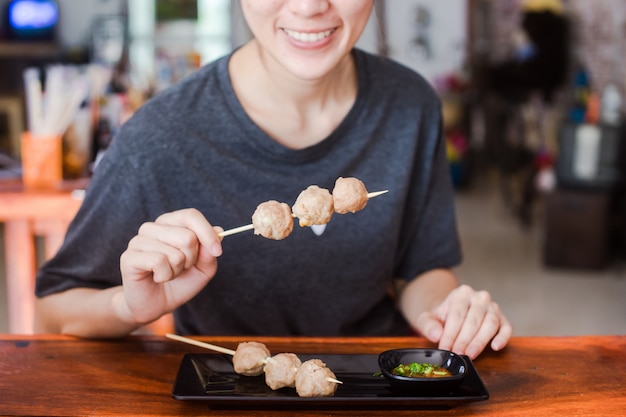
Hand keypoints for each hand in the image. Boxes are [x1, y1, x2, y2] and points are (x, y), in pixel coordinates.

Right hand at [118, 208, 222, 324]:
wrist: (156, 305)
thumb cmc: (179, 283)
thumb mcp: (203, 269)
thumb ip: (210, 251)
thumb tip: (218, 232)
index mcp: (170, 223)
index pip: (190, 215)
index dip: (207, 232)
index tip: (217, 251)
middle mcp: (152, 228)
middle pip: (187, 236)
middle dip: (191, 259)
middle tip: (181, 268)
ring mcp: (138, 241)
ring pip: (174, 252)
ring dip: (177, 270)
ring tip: (168, 273)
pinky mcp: (129, 257)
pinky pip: (158, 262)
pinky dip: (165, 275)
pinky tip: (157, 278)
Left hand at [415, 285, 512, 358]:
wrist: (453, 315)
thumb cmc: (443, 318)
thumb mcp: (429, 318)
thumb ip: (428, 324)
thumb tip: (436, 335)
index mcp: (461, 294)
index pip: (457, 314)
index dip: (450, 333)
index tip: (445, 348)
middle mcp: (479, 297)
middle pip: (473, 319)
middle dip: (464, 339)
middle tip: (457, 353)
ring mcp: (493, 307)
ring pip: (490, 323)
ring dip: (480, 341)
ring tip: (470, 354)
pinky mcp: (503, 319)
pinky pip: (507, 328)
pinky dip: (503, 338)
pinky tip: (495, 347)